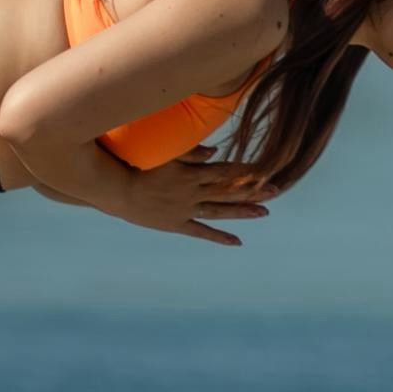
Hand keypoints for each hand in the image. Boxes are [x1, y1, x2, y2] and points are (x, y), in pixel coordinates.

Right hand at [114, 153, 273, 245]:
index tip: (266, 170)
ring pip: (220, 211)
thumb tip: (215, 150)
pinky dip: (219, 237)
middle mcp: (193, 193)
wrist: (116, 190)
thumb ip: (190, 151)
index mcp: (192, 174)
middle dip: (253, 190)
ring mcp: (186, 210)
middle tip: (276, 190)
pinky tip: (236, 241)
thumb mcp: (163, 153)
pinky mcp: (176, 224)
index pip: (225, 171)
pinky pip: (201, 232)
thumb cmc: (136, 165)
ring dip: (242, 211)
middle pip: (229, 191)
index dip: (246, 171)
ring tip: (264, 213)